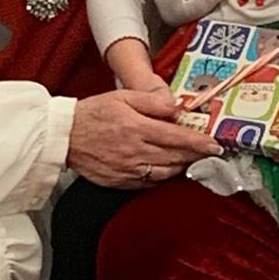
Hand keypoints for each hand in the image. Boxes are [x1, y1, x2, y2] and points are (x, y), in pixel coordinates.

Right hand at [68, 86, 220, 189]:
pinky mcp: (122, 182)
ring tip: (189, 159)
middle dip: (196, 156)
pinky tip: (167, 168)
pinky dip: (163, 176)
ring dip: (181, 167)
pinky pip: (150, 183)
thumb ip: (151, 101)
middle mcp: (134, 152)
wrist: (64, 136)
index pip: (177, 138)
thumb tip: (176, 107)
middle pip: (176, 157)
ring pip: (166, 173)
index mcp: (136, 128)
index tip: (215, 145)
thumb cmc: (93, 114)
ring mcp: (128, 170)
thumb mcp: (122, 96)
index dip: (199, 143)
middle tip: (208, 152)